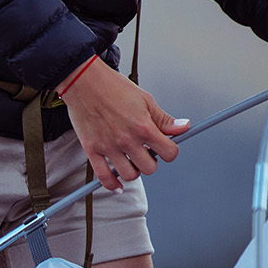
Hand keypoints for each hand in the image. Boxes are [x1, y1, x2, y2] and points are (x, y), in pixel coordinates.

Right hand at [57, 57, 189, 190]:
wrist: (84, 81)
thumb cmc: (114, 87)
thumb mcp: (145, 100)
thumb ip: (164, 119)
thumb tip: (184, 127)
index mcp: (143, 127)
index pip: (169, 153)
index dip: (170, 151)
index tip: (165, 147)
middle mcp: (127, 140)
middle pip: (150, 168)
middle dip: (151, 161)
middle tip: (146, 152)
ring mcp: (109, 147)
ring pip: (129, 175)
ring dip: (134, 171)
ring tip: (131, 160)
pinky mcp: (92, 150)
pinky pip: (104, 177)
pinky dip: (112, 185)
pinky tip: (118, 185)